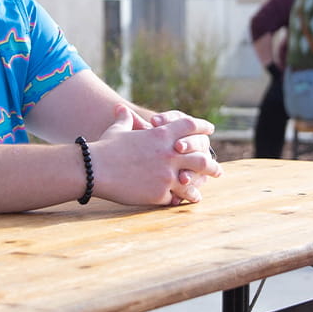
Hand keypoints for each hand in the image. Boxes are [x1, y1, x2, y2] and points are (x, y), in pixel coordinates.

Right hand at [92, 105, 220, 204]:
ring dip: (199, 185)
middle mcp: (170, 154)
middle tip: (217, 170)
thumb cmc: (105, 148)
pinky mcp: (160, 193)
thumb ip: (126, 120)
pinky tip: (184, 202)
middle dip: (211, 165)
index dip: (202, 127)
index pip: (190, 126)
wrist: (94, 169)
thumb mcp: (118, 130)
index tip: (211, 130)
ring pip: (193, 181)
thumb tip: (121, 109)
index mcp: (162, 135)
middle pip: (201, 157)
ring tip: (202, 190)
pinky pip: (176, 198)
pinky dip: (180, 200)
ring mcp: (167, 175)